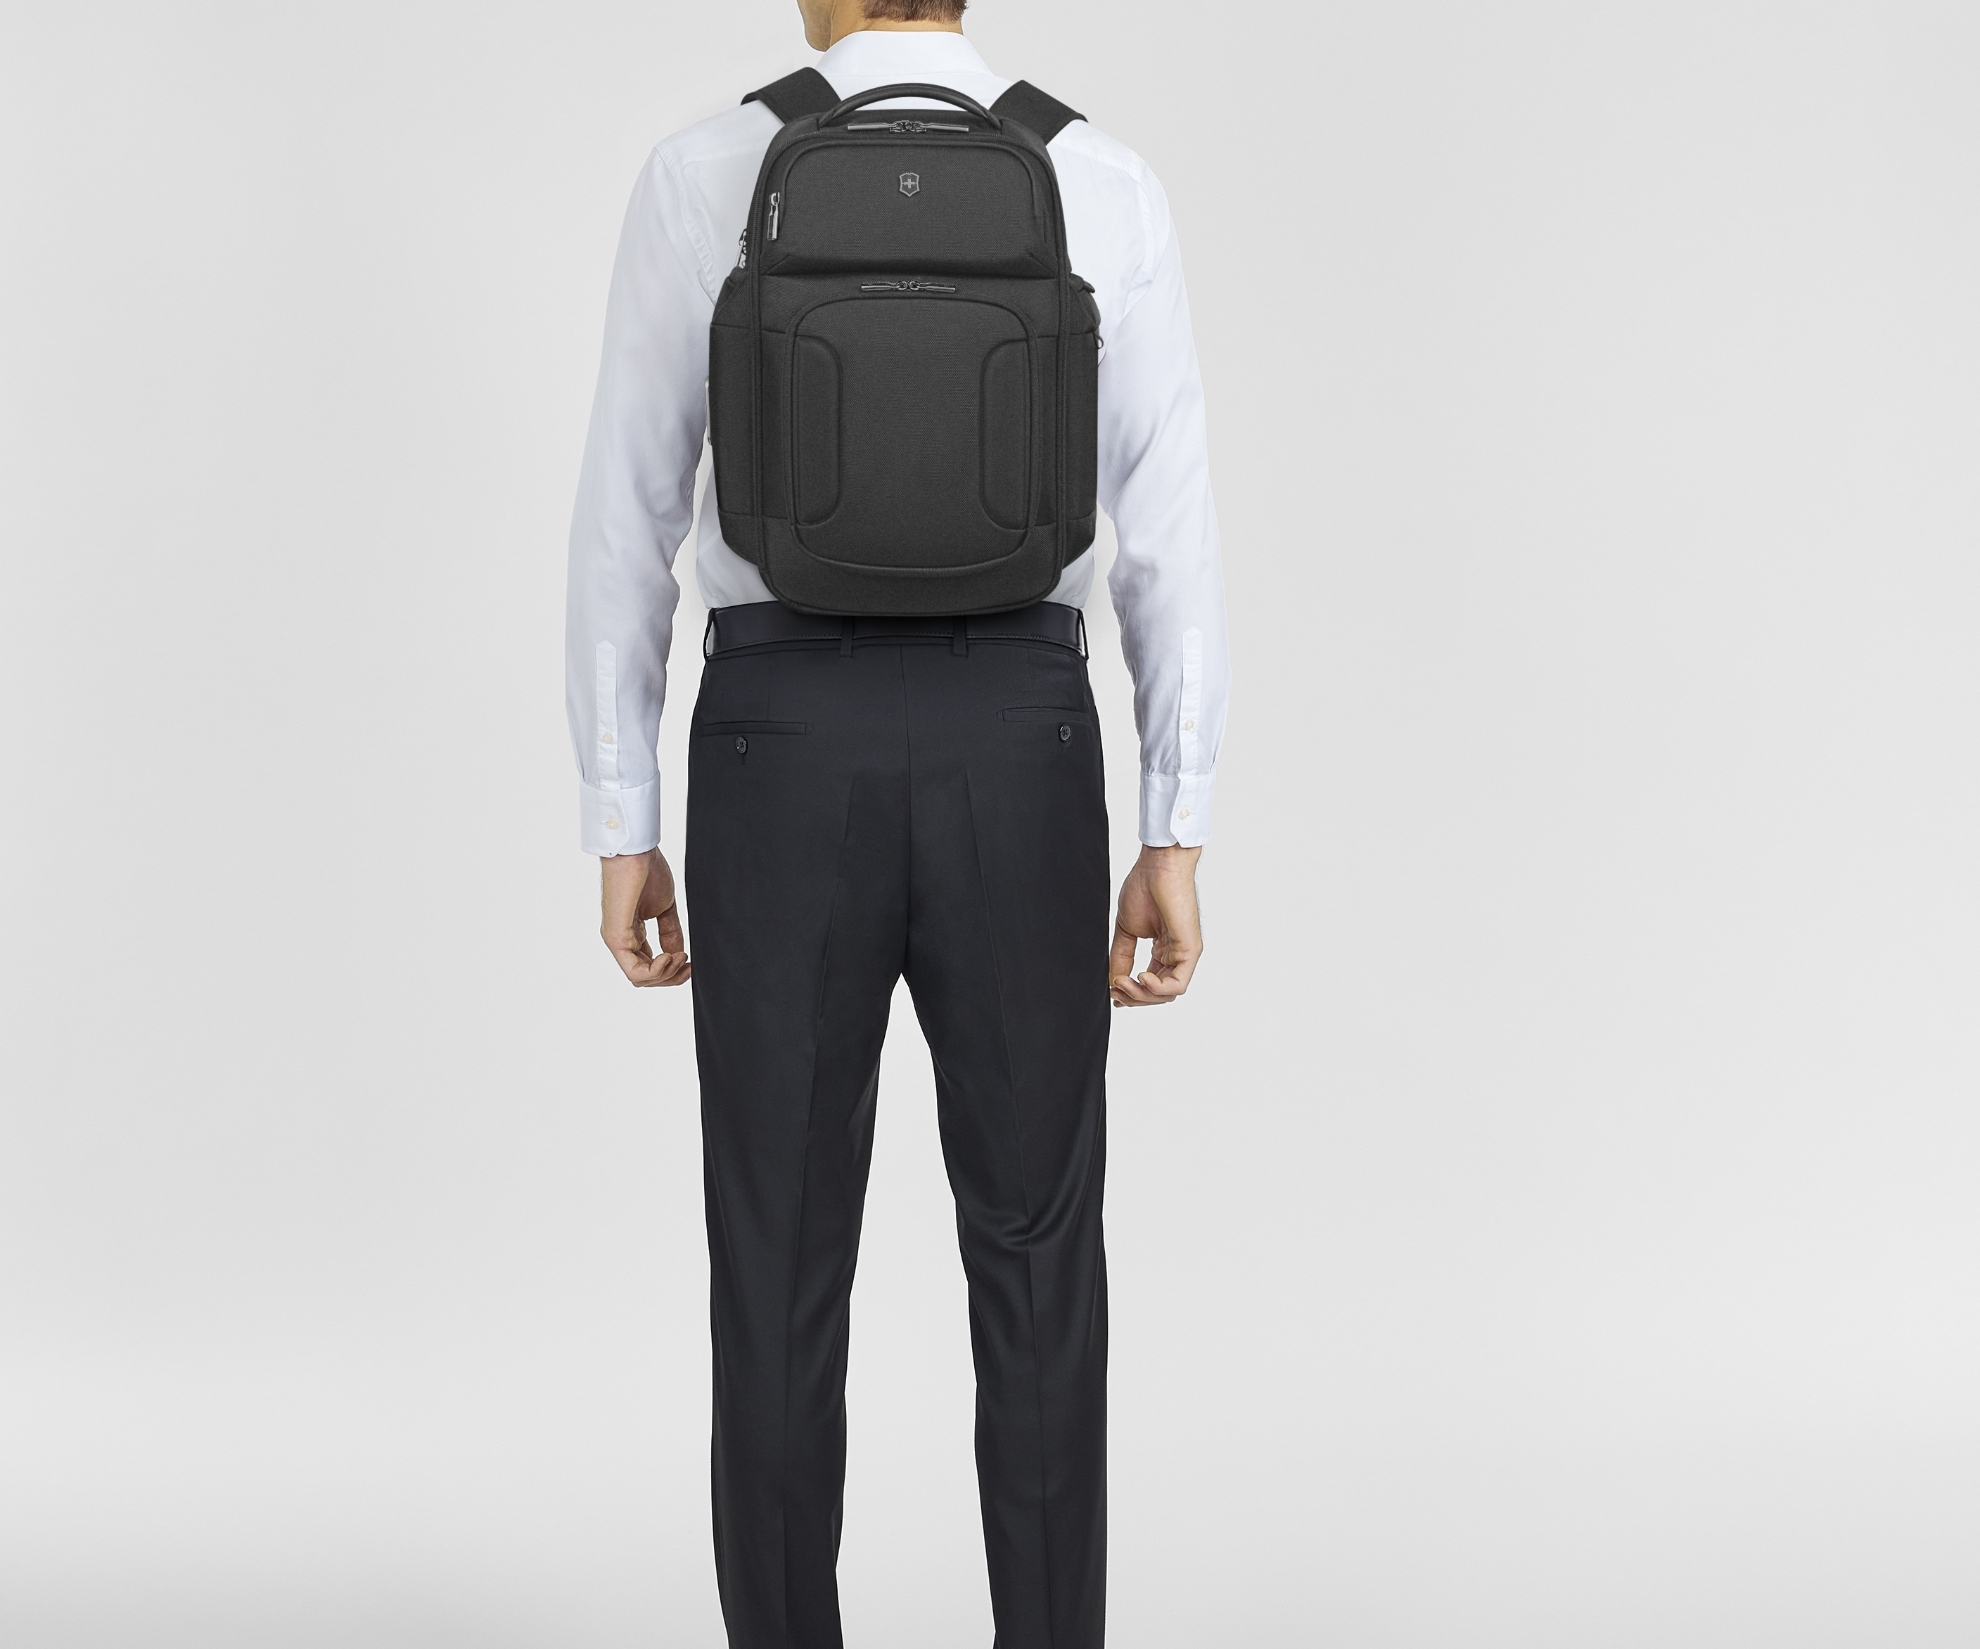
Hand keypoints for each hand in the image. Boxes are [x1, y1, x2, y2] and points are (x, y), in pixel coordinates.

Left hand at [600, 849, 690, 986]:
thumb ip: (670, 933)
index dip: (672, 971)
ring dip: (666, 975)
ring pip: (639, 978)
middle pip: (645, 977)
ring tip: (680, 958)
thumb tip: (678, 955)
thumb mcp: (665, 908)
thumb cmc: (646, 871)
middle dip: (671, 977)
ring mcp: (616, 940)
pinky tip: (670, 957)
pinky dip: (656, 971)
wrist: (636, 852)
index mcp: (631, 933)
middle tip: (689, 966)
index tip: (690, 962)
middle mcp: (620, 940)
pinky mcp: (616, 937)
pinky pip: (634, 970)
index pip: (648, 966)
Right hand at [1108, 845, 1202, 1007]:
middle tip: (1115, 990)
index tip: (1112, 992)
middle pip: (1157, 994)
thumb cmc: (1144, 888)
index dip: (1130, 994)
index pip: (1149, 985)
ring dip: (1141, 994)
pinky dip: (1157, 988)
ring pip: (1167, 994)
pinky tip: (1141, 977)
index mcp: (1162, 951)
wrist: (1157, 867)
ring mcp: (1184, 954)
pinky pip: (1178, 984)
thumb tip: (1113, 982)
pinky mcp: (1190, 950)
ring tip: (1123, 982)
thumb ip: (1121, 957)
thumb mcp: (1126, 930)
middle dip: (1133, 997)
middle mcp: (1175, 955)